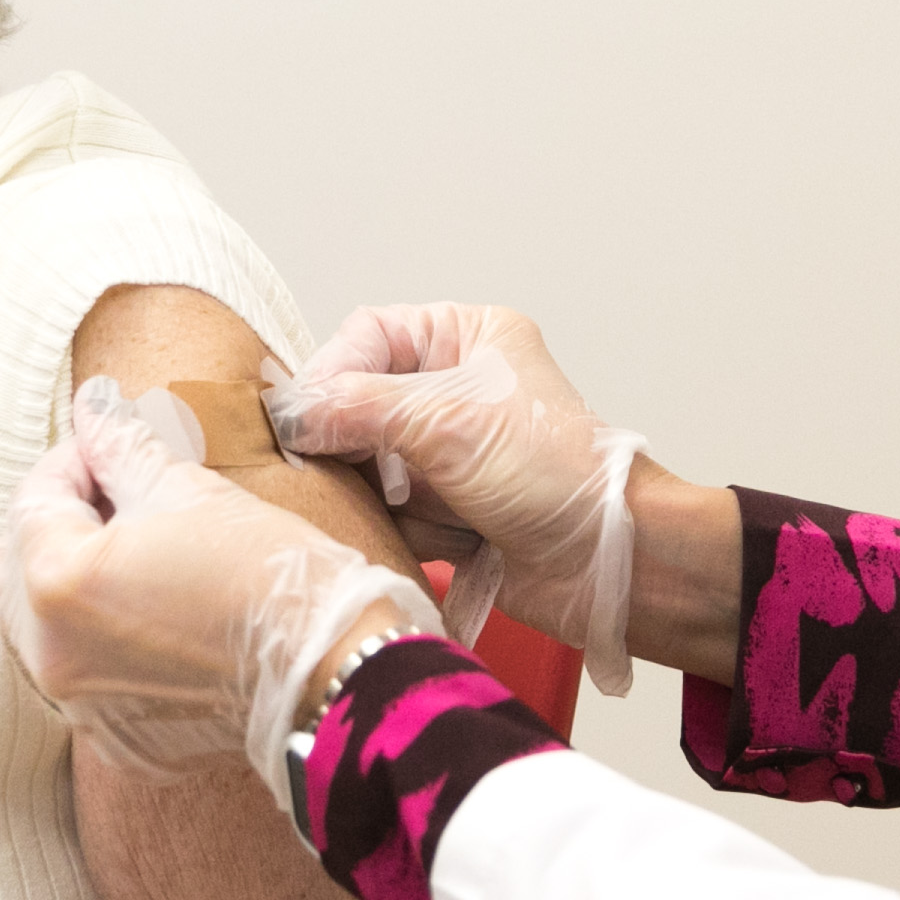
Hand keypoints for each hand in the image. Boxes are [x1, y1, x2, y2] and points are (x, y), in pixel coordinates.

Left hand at [0, 379, 432, 774]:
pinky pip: (81, 683)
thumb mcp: (188, 489)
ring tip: (135, 562)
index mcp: (55, 582)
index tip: (115, 448)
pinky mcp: (117, 740)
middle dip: (51, 527)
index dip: (76, 461)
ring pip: (35, 633)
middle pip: (7, 573)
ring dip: (68, 589)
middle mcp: (50, 654)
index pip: (34, 499)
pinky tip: (157, 621)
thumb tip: (92, 408)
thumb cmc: (267, 576)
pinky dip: (101, 647)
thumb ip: (121, 445)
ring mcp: (79, 707)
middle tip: (111, 504)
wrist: (331, 669)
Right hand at [263, 307, 643, 687]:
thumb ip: (356, 408)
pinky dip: (401, 529)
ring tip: (421, 508)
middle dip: (354, 443)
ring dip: (382, 494)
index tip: (304, 418)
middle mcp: (456, 389)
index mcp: (468, 337)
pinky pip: (388, 513)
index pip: (368, 337)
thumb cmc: (558, 474)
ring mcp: (450, 453)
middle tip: (350, 468)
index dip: (331, 374)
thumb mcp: (447, 421)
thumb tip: (290, 414)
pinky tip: (440, 537)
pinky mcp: (447, 509)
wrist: (610, 562)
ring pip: (368, 465)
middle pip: (358, 404)